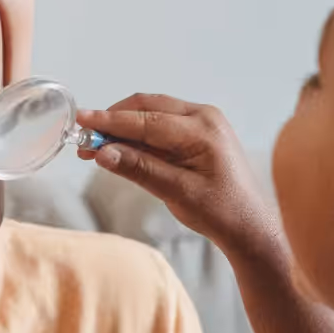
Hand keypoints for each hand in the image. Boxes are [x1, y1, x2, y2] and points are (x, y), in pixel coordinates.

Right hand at [77, 94, 279, 260]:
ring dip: (124, 128)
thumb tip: (103, 153)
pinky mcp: (200, 132)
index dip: (110, 122)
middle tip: (85, 138)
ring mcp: (204, 122)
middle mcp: (204, 117)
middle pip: (147, 107)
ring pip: (152, 113)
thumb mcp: (177, 192)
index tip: (82, 121)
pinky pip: (162, 124)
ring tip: (96, 147)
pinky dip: (139, 134)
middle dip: (114, 121)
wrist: (251, 226)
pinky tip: (122, 149)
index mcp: (203, 129)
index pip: (146, 120)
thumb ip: (139, 168)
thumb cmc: (222, 212)